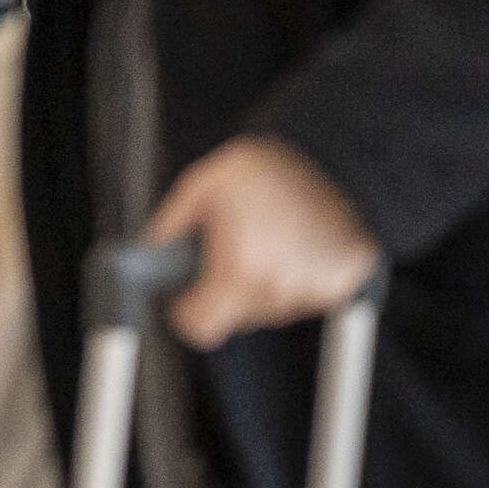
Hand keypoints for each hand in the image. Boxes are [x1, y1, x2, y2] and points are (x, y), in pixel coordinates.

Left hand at [143, 136, 379, 350]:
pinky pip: (301, 298)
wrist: (339, 158)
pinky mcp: (339, 289)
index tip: (188, 293)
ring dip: (260, 284)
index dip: (187, 311)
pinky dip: (293, 279)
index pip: (200, 328)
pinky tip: (294, 246)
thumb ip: (170, 227)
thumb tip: (149, 257)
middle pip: (233, 318)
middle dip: (224, 291)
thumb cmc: (268, 170)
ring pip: (268, 308)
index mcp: (238, 271)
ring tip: (267, 239)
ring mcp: (311, 294)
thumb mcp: (202, 186)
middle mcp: (275, 290)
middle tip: (232, 249)